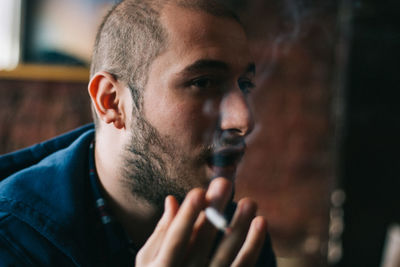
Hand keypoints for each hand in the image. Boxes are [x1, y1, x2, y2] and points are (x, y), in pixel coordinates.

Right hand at [135, 178, 267, 265]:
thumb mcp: (148, 260)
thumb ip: (161, 233)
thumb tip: (171, 199)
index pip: (175, 241)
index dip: (187, 217)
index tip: (198, 192)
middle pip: (203, 243)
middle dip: (215, 212)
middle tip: (225, 183)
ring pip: (227, 255)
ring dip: (240, 227)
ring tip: (250, 202)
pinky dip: (253, 246)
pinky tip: (261, 223)